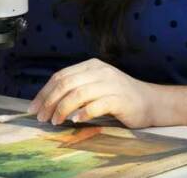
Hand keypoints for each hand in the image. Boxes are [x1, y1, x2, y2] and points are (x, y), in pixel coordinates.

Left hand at [28, 58, 158, 128]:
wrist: (152, 102)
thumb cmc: (121, 97)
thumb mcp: (97, 86)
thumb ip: (77, 88)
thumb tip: (49, 102)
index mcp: (91, 66)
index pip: (61, 75)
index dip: (44, 92)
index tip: (34, 107)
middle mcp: (100, 71)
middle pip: (66, 83)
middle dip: (49, 101)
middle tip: (41, 117)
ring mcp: (110, 84)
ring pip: (78, 93)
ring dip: (62, 108)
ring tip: (55, 121)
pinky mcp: (119, 99)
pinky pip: (96, 104)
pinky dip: (83, 113)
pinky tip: (76, 120)